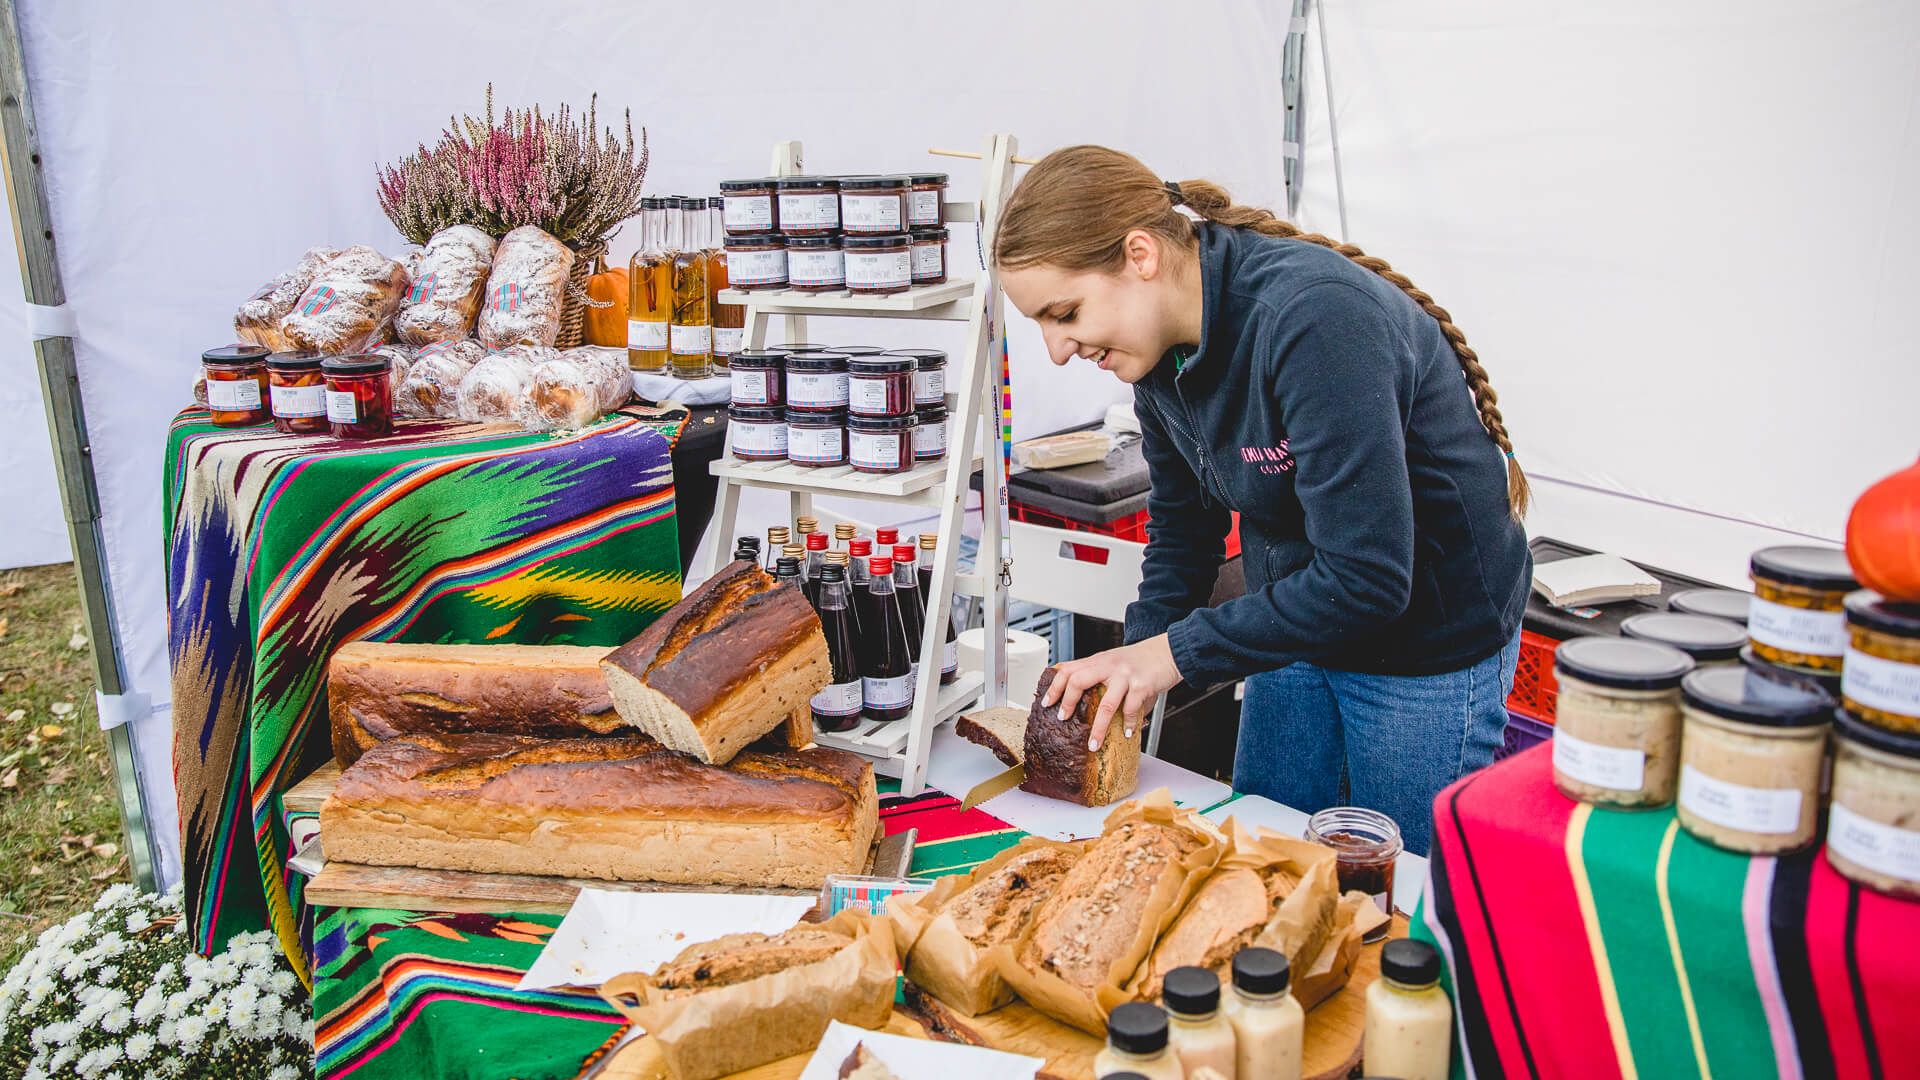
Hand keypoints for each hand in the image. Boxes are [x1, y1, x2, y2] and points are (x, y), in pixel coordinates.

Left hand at [1041, 635, 1182, 751]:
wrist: (1167, 652)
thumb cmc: (1140, 661)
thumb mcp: (1114, 663)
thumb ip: (1101, 680)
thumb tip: (1088, 707)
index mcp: (1099, 661)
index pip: (1068, 669)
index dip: (1055, 686)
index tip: (1047, 703)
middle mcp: (1109, 666)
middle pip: (1078, 680)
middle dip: (1067, 702)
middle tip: (1063, 719)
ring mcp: (1125, 675)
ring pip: (1105, 704)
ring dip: (1098, 728)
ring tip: (1093, 744)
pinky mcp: (1142, 685)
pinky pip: (1131, 709)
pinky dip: (1128, 724)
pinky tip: (1127, 732)